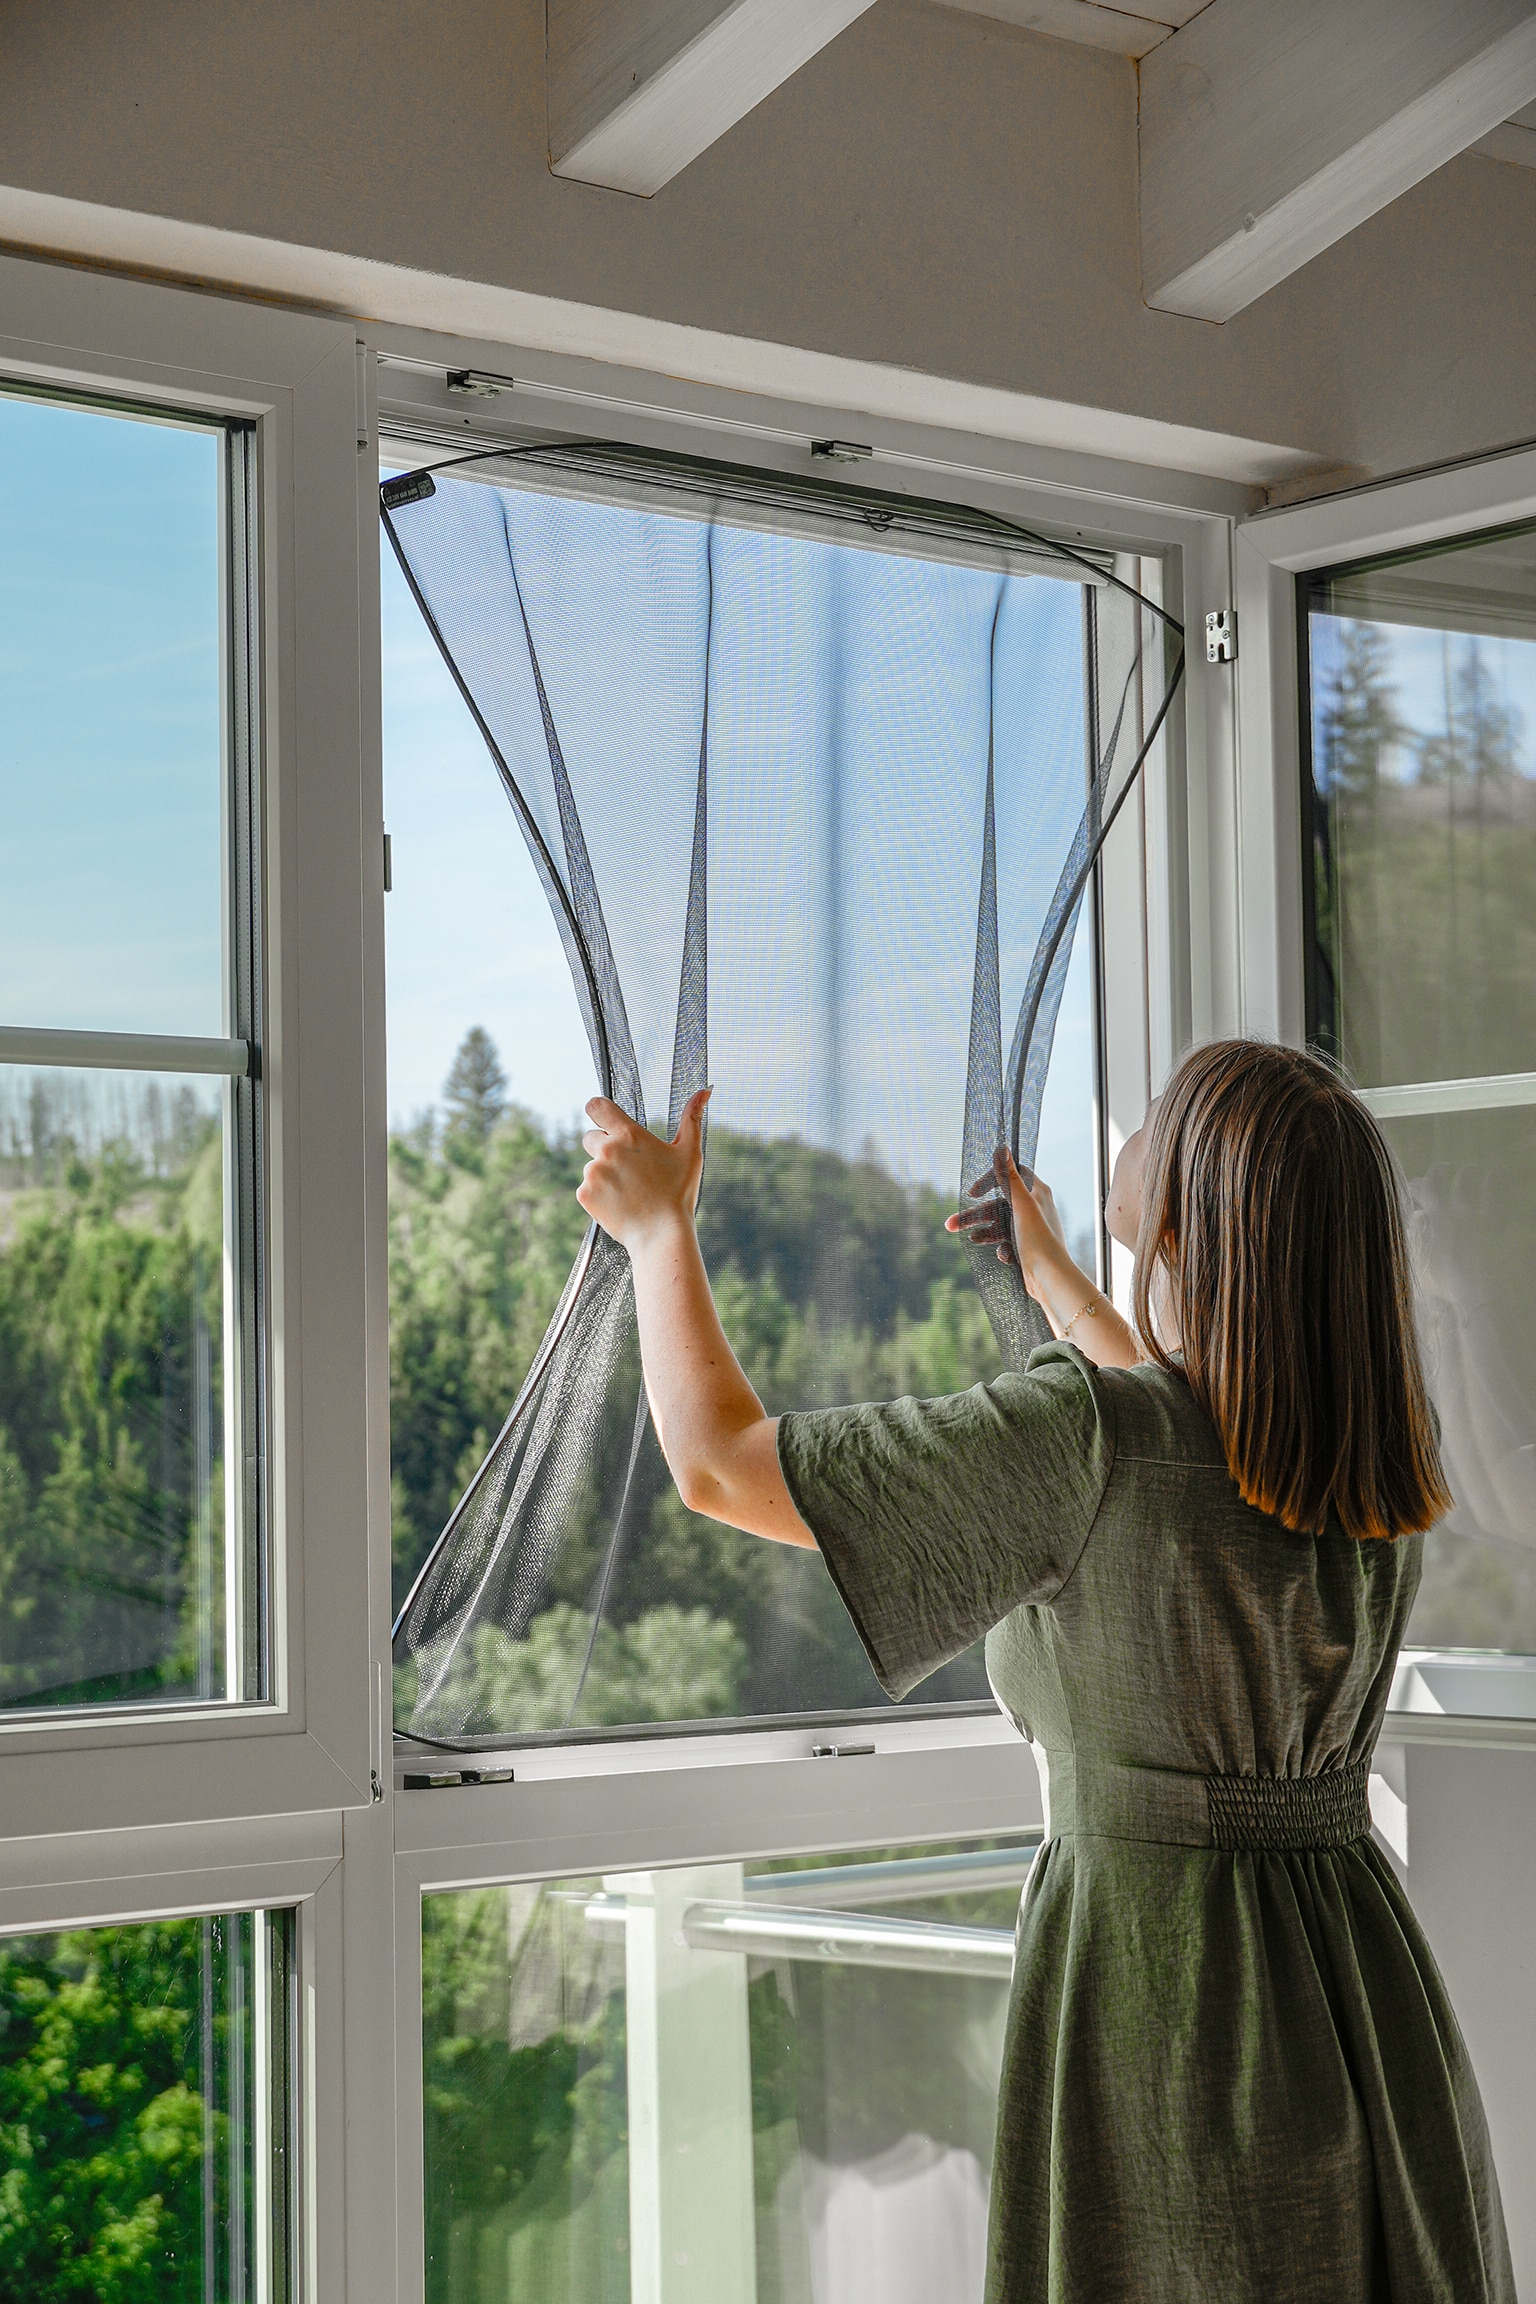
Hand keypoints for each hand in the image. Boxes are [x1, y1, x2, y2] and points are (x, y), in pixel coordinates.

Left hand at [578, 1088, 710, 1249]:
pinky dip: (599, 1194)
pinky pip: (587, 1187)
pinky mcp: (585, 1194)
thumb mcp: (690, 1152)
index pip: (596, 1106)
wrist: (661, 1234)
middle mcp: (606, 1150)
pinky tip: (620, 1203)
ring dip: (604, 1174)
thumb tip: (705, 1090)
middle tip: (629, 1168)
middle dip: (604, 1148)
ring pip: (591, 1166)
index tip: (605, 1120)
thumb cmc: (678, 1193)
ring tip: (630, 1191)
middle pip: (591, 1137)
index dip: (599, 1110)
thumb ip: (693, 1117)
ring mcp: (593, 1173)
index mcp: (629, 1135)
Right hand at [946, 1147, 1069, 1299]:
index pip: (1010, 1176)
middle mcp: (1035, 1208)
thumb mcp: (1021, 1204)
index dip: (990, 1180)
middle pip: (998, 1205)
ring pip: (999, 1225)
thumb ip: (1009, 1177)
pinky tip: (1004, 1256)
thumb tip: (1002, 1147)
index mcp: (1038, 1193)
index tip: (973, 1193)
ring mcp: (1030, 1229)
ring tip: (970, 1239)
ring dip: (984, 1232)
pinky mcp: (1026, 1247)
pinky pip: (1006, 1242)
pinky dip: (1001, 1248)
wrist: (1050, 1279)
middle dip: (975, 1215)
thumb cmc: (1039, 1239)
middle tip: (949, 1224)